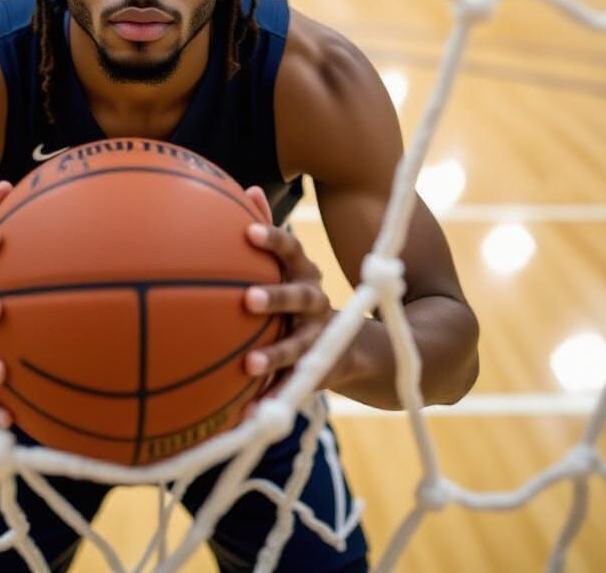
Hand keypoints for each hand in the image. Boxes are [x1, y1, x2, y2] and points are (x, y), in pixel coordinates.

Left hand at [241, 186, 343, 403]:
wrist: (363, 349)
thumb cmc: (304, 296)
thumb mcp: (294, 266)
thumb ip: (271, 234)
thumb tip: (248, 187)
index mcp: (305, 276)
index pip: (292, 252)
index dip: (274, 241)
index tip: (250, 232)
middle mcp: (316, 306)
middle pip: (300, 298)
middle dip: (276, 297)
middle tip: (247, 299)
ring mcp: (320, 342)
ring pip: (299, 348)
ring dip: (276, 356)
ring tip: (249, 366)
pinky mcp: (316, 375)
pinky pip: (289, 390)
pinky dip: (268, 404)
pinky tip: (242, 417)